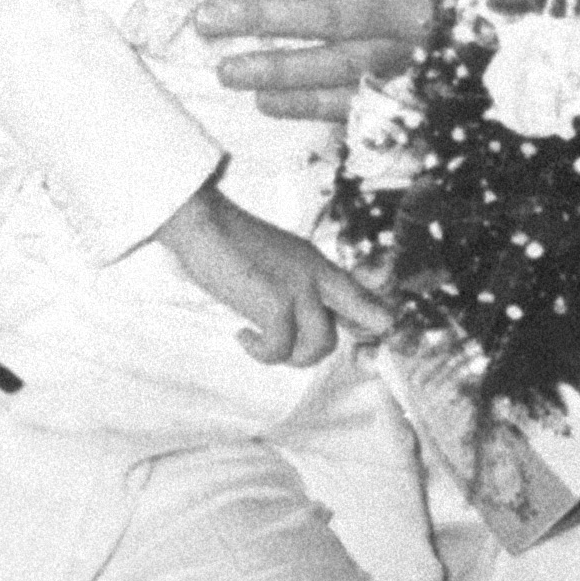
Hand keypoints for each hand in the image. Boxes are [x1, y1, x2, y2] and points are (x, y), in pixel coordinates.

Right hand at [154, 181, 390, 366]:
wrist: (202, 224)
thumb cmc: (227, 243)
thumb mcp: (275, 261)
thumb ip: (293, 286)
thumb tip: (293, 320)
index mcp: (317, 264)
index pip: (364, 293)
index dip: (377, 318)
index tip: (375, 335)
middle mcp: (317, 276)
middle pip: (364, 317)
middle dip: (331, 343)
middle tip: (290, 350)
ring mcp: (300, 290)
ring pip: (321, 345)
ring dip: (291, 356)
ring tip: (262, 343)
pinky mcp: (277, 304)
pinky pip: (280, 349)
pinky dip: (259, 351)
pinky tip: (242, 335)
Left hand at [193, 0, 463, 114]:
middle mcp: (418, 11)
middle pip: (330, 18)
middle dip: (262, 20)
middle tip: (206, 20)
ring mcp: (416, 54)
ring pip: (341, 66)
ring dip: (280, 71)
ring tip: (226, 70)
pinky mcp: (411, 84)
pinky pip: (358, 101)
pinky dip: (311, 106)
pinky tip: (265, 101)